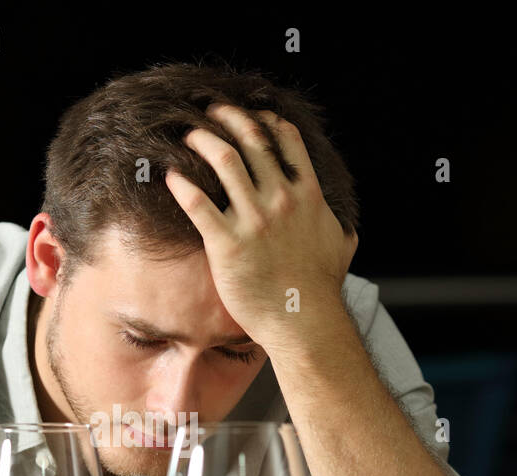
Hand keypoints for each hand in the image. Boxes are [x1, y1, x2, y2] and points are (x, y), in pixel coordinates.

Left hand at [164, 102, 357, 351]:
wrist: (303, 320)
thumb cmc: (320, 288)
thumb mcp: (342, 245)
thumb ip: (340, 225)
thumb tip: (346, 225)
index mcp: (307, 195)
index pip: (287, 141)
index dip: (266, 121)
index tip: (251, 114)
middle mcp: (281, 200)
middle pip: (251, 141)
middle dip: (229, 119)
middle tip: (211, 113)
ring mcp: (254, 221)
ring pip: (225, 161)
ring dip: (204, 141)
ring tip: (189, 136)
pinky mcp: (227, 244)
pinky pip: (198, 204)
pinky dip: (181, 184)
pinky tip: (170, 176)